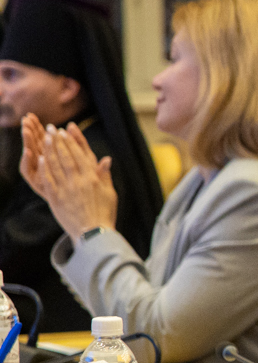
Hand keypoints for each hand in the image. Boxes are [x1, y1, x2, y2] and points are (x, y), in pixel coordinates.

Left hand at [28, 121, 117, 240]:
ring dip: (49, 150)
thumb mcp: (110, 193)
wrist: (93, 233)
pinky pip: (48, 180)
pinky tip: (40, 158)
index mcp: (93, 178)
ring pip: (56, 165)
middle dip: (58, 141)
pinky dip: (44, 168)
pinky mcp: (56, 198)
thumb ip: (105, 175)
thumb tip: (106, 159)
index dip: (73, 141)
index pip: (81, 154)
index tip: (67, 130)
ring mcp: (66, 189)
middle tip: (52, 129)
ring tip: (45, 137)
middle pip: (66, 156)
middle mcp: (79, 181)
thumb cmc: (104, 214)